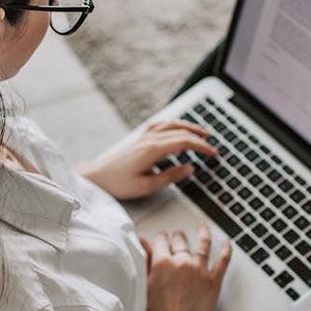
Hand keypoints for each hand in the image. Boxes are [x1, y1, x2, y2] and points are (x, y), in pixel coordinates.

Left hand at [77, 120, 217, 199]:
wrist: (96, 177)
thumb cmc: (118, 183)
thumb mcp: (147, 186)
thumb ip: (170, 176)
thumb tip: (189, 168)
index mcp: (153, 149)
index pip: (184, 142)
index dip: (202, 147)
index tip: (214, 153)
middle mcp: (149, 139)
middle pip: (180, 131)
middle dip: (199, 137)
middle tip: (212, 145)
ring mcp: (143, 137)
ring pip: (171, 125)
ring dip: (188, 126)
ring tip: (201, 133)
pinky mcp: (139, 139)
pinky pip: (160, 125)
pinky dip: (173, 124)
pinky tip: (176, 128)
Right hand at [140, 225, 232, 310]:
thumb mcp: (144, 285)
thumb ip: (144, 260)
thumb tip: (142, 241)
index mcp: (162, 262)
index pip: (161, 240)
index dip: (161, 239)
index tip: (161, 239)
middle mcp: (182, 262)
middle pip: (180, 241)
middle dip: (177, 237)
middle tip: (177, 236)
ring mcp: (200, 271)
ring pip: (202, 245)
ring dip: (202, 234)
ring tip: (201, 229)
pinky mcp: (214, 282)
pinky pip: (223, 260)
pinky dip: (226, 249)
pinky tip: (226, 242)